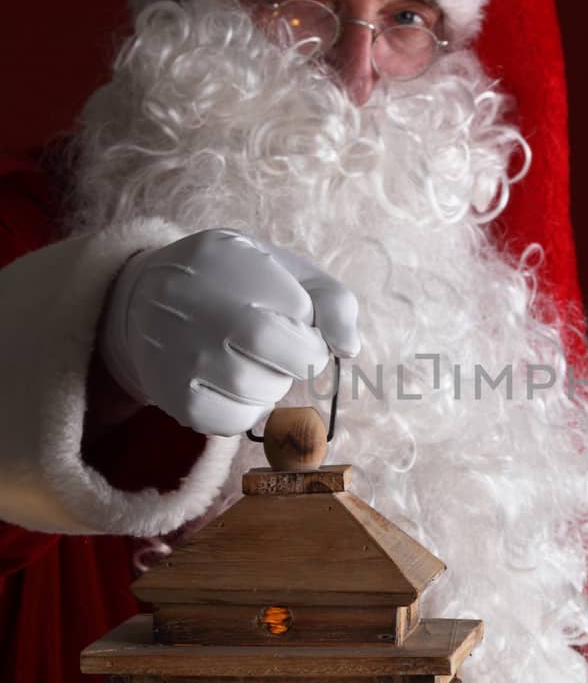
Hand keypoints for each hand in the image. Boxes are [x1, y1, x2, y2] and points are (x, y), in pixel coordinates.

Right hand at [98, 229, 359, 435]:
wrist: (142, 302)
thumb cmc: (231, 286)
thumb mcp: (280, 269)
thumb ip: (331, 300)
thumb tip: (349, 348)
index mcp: (230, 261)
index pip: (300, 309)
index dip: (310, 326)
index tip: (296, 324)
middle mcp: (198, 305)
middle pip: (277, 349)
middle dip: (299, 357)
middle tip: (286, 351)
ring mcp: (183, 354)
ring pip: (260, 390)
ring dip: (274, 383)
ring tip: (252, 362)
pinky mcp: (175, 397)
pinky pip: (234, 421)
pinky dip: (248, 409)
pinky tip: (232, 384)